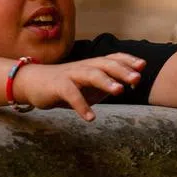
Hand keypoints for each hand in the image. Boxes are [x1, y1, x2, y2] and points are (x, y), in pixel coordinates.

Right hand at [13, 53, 145, 120]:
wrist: (33, 82)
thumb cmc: (65, 85)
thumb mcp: (88, 85)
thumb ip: (105, 84)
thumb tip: (127, 85)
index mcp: (92, 65)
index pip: (113, 59)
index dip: (127, 60)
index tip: (143, 66)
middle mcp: (83, 66)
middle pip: (105, 64)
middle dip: (122, 70)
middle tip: (137, 78)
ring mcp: (70, 74)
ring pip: (90, 74)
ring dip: (105, 82)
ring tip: (119, 91)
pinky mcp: (58, 86)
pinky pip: (71, 94)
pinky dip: (81, 105)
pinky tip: (90, 117)